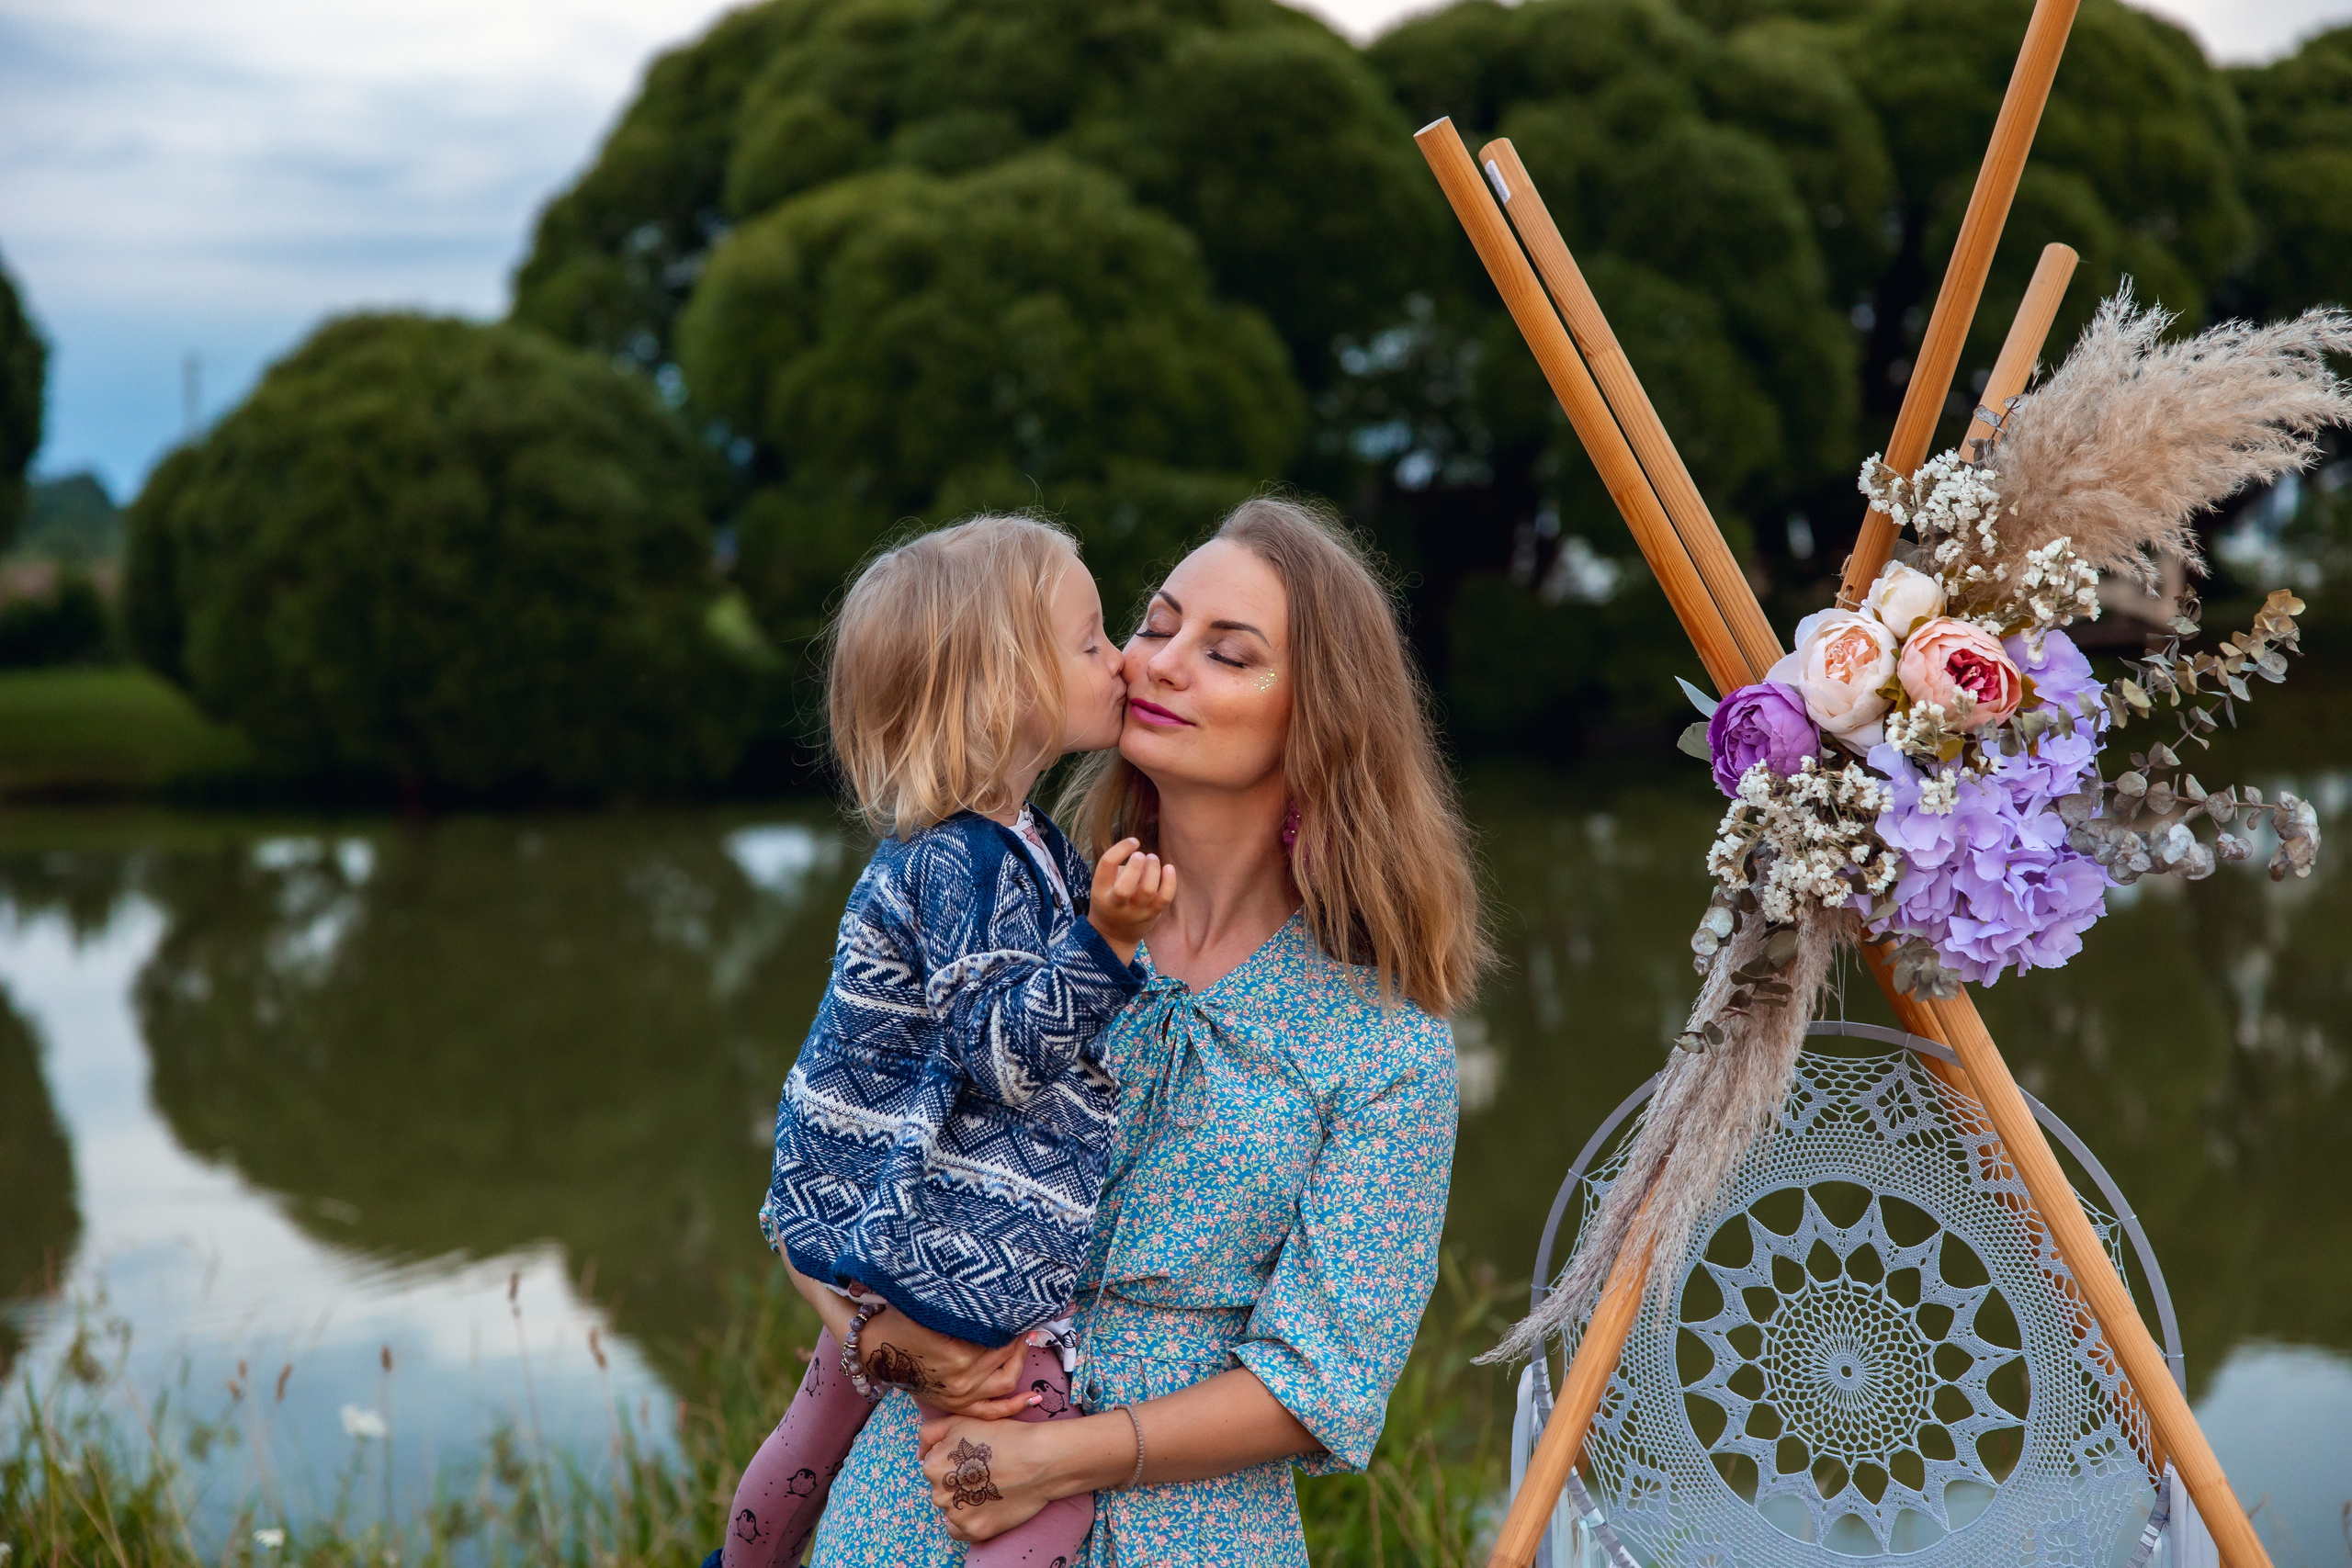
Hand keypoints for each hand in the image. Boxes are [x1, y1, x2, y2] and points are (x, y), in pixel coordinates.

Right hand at [858, 1311, 1036, 1420]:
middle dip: (1020, 1340)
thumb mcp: (936, 1310)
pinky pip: (991, 1411)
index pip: (1002, 1339)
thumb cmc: (903, 1320)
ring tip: (1024, 1344)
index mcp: (960, 1356)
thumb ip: (968, 1311)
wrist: (875, 1346)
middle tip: (1024, 1323)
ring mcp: (960, 1397)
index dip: (1015, 1323)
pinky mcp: (955, 1404)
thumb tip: (1002, 1304)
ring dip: (1020, 1363)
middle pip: (1007, 1360)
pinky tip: (1034, 1397)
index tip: (1022, 1311)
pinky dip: (1014, 1406)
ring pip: (1006, 1384)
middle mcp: (963, 1380)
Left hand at [917, 1415, 1063, 1542]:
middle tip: (985, 1472)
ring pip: (952, 1509)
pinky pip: (958, 1530)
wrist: (1039, 1458)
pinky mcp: (974, 1531)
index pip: (934, 1467)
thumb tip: (919, 1455)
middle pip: (942, 1490)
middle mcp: (939, 1493)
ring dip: (965, 1501)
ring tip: (991, 1487)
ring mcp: (956, 1515)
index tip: (974, 1458)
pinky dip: (969, 1521)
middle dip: (958, 1483)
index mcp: (932, 1466)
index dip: (955, 1462)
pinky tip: (985, 1506)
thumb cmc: (1003, 1436)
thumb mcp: (962, 1421)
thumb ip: (930, 1432)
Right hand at [1088, 838, 1176, 960]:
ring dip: (1153, 868)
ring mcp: (1135, 912)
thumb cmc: (1110, 900)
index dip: (1122, 848)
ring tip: (1153, 859)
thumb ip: (1120, 869)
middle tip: (1142, 855)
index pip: (1107, 864)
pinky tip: (1169, 868)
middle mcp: (1116, 903)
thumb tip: (1145, 858)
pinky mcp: (1152, 915)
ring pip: (1147, 890)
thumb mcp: (1104, 885)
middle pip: (1126, 885)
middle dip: (1136, 864)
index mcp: (1100, 891)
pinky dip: (1170, 881)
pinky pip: (1164, 898)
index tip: (1133, 842)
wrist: (1113, 936)